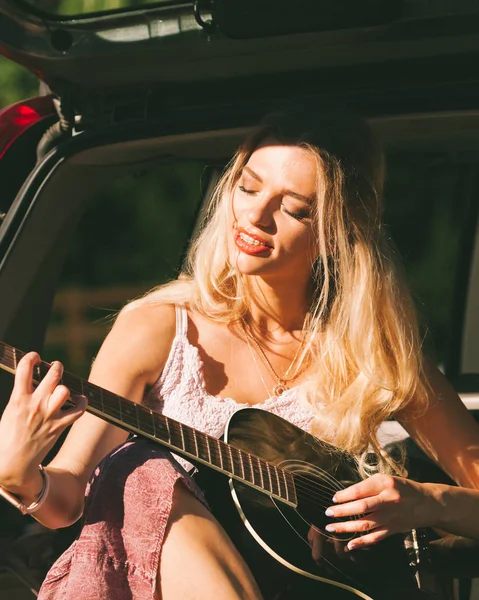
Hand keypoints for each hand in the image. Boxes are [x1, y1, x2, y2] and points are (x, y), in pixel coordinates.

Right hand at [0, 352, 85, 496]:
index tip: (35, 357)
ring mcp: (48, 415)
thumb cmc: (8, 435)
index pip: (25, 368)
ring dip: (66, 387)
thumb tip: (31, 380)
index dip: (31, 357)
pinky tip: (79, 400)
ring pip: (65, 391)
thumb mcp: (10, 411)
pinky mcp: (59, 426)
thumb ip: (21, 395)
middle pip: (53, 375)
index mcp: (18, 399)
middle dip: (56, 367)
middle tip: (56, 367)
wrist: (12, 462)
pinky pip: (78, 411)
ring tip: (64, 387)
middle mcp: (35, 405)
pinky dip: (82, 403)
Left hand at [324, 473, 435, 550]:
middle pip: (361, 507)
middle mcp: (388, 500)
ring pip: (365, 524)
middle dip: (342, 511)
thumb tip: (346, 495)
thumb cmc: (403, 488)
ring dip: (346, 527)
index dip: (344, 495)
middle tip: (328, 513)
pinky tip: (349, 545)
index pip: (360, 490)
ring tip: (331, 528)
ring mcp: (390, 517)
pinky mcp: (393, 530)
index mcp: (384, 484)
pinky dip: (362, 543)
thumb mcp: (386, 479)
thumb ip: (368, 486)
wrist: (427, 504)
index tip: (334, 498)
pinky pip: (375, 538)